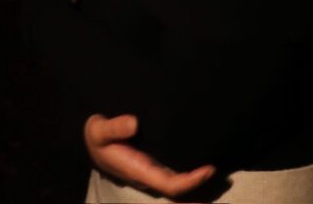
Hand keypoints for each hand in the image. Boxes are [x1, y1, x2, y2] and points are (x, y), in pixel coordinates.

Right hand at [84, 113, 215, 197]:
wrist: (89, 141)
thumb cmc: (95, 136)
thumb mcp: (98, 130)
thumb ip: (114, 128)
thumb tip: (134, 122)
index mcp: (139, 171)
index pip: (171, 185)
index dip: (191, 182)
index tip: (208, 169)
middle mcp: (148, 175)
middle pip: (179, 191)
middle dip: (200, 189)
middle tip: (223, 177)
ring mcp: (151, 171)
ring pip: (178, 184)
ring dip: (197, 182)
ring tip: (218, 170)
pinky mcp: (152, 164)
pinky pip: (174, 174)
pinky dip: (188, 174)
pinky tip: (201, 163)